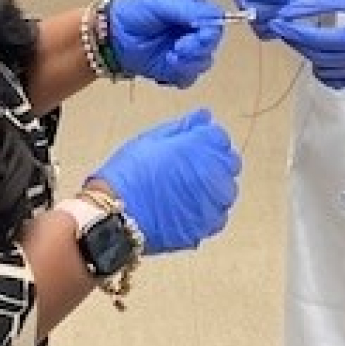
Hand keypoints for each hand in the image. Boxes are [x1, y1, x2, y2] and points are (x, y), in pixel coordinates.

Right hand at [91, 109, 240, 252]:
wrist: (115, 213)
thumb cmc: (130, 172)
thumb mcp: (152, 139)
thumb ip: (183, 127)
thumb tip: (204, 116)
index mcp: (202, 149)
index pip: (220, 138)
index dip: (206, 140)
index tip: (192, 145)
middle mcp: (214, 176)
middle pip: (229, 165)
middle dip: (214, 162)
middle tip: (189, 166)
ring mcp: (211, 205)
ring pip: (226, 192)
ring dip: (213, 187)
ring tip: (187, 189)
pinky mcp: (204, 229)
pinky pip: (217, 217)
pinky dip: (208, 212)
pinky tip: (188, 208)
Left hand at [106, 0, 225, 86]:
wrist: (109, 36)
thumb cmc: (132, 12)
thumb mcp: (158, 3)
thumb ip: (186, 9)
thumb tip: (213, 17)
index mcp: (191, 12)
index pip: (215, 23)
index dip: (209, 32)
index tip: (195, 35)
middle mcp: (192, 32)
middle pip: (211, 45)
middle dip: (196, 50)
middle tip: (178, 49)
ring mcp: (184, 52)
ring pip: (203, 63)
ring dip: (187, 63)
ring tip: (169, 58)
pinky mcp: (174, 70)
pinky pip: (189, 78)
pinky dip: (179, 75)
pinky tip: (165, 68)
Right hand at [228, 0, 301, 37]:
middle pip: (252, 9)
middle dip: (276, 8)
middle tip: (294, 3)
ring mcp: (246, 9)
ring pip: (257, 23)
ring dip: (277, 19)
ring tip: (293, 11)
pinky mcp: (256, 20)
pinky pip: (263, 32)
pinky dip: (276, 29)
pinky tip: (289, 20)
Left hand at [267, 0, 344, 88]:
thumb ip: (314, 4)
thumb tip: (285, 12)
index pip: (318, 41)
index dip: (294, 32)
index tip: (277, 21)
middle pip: (319, 57)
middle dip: (298, 42)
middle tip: (283, 25)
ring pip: (326, 71)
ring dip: (310, 56)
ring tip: (301, 36)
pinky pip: (339, 80)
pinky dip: (325, 70)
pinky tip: (319, 52)